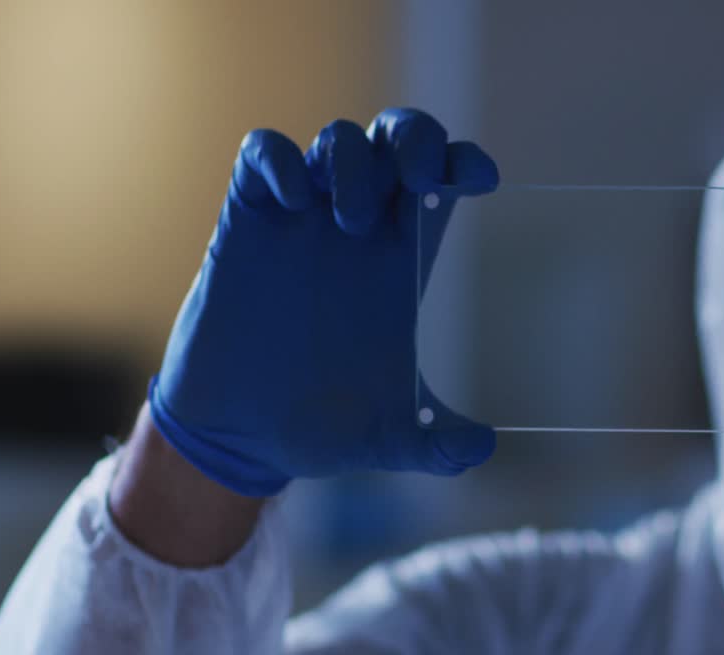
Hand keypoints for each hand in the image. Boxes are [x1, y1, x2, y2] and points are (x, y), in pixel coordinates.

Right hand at [148, 108, 497, 495]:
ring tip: (353, 221)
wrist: (238, 440)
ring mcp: (302, 221)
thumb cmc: (320, 428)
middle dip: (415, 137)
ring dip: (352, 162)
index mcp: (401, 261)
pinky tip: (293, 201)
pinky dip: (279, 160)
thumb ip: (440, 446)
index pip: (442, 181)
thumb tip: (485, 448)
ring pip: (337, 140)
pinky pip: (261, 155)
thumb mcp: (392, 440)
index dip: (464, 163)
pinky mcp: (246, 223)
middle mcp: (358, 228)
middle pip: (395, 139)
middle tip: (418, 177)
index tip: (482, 179)